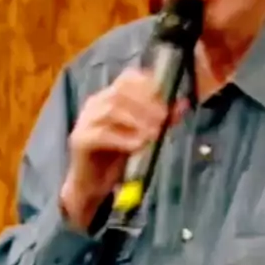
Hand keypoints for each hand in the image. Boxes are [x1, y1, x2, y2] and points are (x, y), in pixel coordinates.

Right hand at [60, 67, 187, 228]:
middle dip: (145, 103)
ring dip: (137, 119)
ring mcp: (85, 120)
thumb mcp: (142, 135)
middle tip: (163, 119)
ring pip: (111, 110)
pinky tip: (139, 145)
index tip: (165, 99)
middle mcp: (95, 103)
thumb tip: (185, 104)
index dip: (147, 85)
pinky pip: (102, 134)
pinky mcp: (80, 140)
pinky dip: (123, 138)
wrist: (91, 185)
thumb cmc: (116, 157)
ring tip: (155, 132)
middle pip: (120, 92)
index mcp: (109, 97)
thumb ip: (161, 119)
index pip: (127, 79)